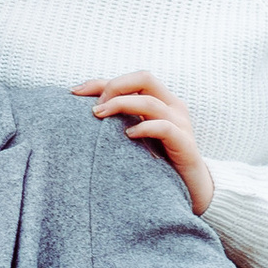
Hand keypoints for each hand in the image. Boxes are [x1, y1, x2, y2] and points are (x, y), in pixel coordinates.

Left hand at [74, 76, 214, 215]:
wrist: (193, 189)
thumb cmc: (160, 163)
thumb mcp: (137, 138)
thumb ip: (120, 123)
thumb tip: (87, 115)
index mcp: (161, 101)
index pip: (129, 80)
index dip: (101, 82)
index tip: (75, 92)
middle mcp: (172, 106)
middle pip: (144, 78)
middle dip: (114, 87)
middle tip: (95, 108)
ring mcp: (180, 124)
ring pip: (150, 101)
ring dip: (121, 104)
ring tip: (100, 116)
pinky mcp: (184, 143)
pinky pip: (164, 127)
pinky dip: (143, 127)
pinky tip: (128, 135)